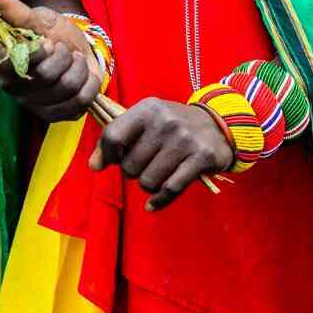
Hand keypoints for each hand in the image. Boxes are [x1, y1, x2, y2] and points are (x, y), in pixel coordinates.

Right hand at [0, 0, 101, 122]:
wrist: (76, 49)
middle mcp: (14, 88)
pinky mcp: (57, 116)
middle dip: (64, 55)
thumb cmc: (52, 34)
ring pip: (67, 88)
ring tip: (75, 60)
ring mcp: (35, 106)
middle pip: (46, 75)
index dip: (39, 50)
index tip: (47, 41)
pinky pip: (81, 102)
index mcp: (2, 63)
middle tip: (64, 48)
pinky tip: (84, 76)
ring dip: (79, 68)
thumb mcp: (38, 20)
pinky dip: (90, 84)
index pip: (17, 62)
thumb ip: (18, 12)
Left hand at [89, 97, 233, 210]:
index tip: (111, 161)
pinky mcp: (202, 158)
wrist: (218, 125)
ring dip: (148, 185)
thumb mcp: (146, 121)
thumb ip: (118, 138)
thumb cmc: (173, 126)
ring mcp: (185, 140)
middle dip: (133, 172)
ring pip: (148, 181)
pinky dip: (159, 201)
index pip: (113, 135)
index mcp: (148, 109)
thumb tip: (94, 165)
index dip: (106, 155)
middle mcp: (166, 121)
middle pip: (130, 165)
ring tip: (157, 175)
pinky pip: (170, 189)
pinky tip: (153, 203)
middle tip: (145, 165)